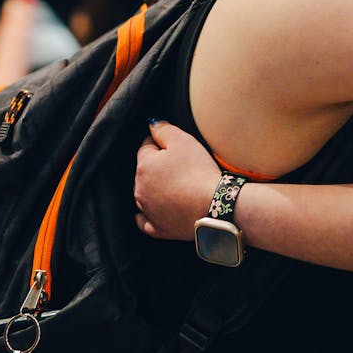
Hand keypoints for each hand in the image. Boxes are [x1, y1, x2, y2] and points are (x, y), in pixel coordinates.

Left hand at [135, 120, 222, 240]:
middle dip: (158, 167)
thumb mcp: (183, 141)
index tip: (176, 147)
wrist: (213, 207)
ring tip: (177, 185)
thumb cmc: (199, 172)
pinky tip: (156, 211)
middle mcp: (139, 189)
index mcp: (144, 166)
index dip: (161, 144)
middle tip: (180, 165)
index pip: (146, 147)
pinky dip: (149, 215)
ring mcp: (147, 211)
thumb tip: (152, 124)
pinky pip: (146, 221)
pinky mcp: (158, 228)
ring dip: (155, 189)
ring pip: (145, 194)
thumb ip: (164, 129)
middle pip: (145, 171)